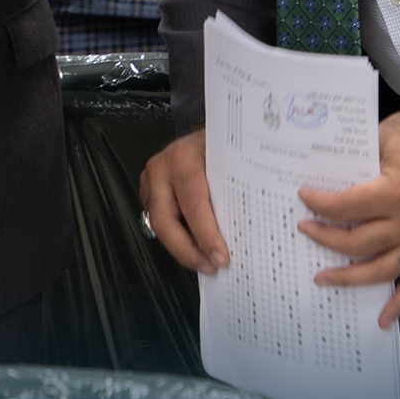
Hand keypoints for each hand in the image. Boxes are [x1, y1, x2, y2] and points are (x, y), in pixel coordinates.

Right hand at [138, 129, 229, 274]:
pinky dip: (178, 238)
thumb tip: (251, 226)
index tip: (220, 256)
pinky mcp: (148, 192)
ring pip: (159, 226)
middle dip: (188, 251)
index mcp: (182, 158)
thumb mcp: (230, 161)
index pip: (192, 204)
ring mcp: (150, 181)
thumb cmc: (219, 145)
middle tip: (210, 266)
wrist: (205, 131)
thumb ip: (236, 189)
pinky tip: (195, 248)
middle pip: (165, 221)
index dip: (206, 235)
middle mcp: (160, 168)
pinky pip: (159, 222)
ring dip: (183, 248)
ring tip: (205, 262)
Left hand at [297, 98, 399, 326]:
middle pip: (358, 243)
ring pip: (382, 270)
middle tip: (305, 232)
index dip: (319, 204)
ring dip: (350, 277)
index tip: (304, 198)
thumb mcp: (382, 137)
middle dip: (325, 239)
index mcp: (398, 191)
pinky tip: (383, 319)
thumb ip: (356, 162)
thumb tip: (323, 180)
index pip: (346, 208)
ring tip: (323, 278)